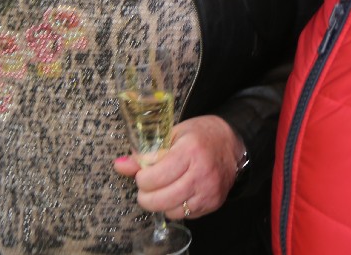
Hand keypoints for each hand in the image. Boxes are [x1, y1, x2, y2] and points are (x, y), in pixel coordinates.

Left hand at [112, 115, 241, 220]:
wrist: (230, 142)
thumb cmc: (199, 135)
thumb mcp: (171, 135)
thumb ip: (145, 153)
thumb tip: (120, 165)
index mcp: (189, 150)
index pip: (155, 176)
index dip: (142, 178)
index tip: (142, 174)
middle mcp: (201, 172)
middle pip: (162, 198)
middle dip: (146, 196)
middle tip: (145, 188)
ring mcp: (208, 190)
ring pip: (172, 211)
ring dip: (160, 204)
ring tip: (161, 190)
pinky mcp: (213, 202)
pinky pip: (186, 215)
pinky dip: (175, 208)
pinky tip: (176, 194)